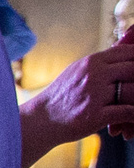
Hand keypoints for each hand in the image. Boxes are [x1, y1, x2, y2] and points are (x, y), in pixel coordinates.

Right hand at [20, 35, 133, 164]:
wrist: (41, 119)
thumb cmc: (62, 96)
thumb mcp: (77, 71)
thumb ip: (100, 63)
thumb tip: (124, 47)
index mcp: (91, 62)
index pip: (127, 52)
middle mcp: (93, 75)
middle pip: (133, 70)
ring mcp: (94, 95)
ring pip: (133, 91)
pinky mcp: (95, 115)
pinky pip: (127, 112)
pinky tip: (132, 118)